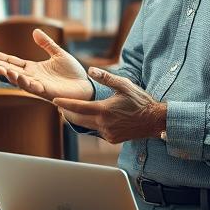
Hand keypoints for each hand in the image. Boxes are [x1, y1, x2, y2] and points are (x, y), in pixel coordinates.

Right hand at [0, 30, 92, 101]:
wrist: (85, 87)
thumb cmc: (72, 73)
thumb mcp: (58, 54)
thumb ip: (46, 44)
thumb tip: (34, 31)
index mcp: (33, 68)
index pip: (12, 61)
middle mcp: (32, 77)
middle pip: (10, 69)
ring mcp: (37, 85)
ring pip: (17, 79)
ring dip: (5, 73)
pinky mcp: (45, 91)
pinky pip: (31, 87)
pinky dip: (22, 81)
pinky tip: (14, 75)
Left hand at [52, 67, 166, 143]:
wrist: (155, 120)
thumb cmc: (140, 101)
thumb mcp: (124, 85)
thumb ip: (106, 78)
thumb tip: (90, 70)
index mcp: (104, 110)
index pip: (78, 108)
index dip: (64, 104)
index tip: (54, 101)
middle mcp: (104, 124)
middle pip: (78, 120)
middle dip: (67, 113)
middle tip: (59, 106)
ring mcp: (108, 134)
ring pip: (86, 127)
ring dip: (77, 120)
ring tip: (70, 112)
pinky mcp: (112, 139)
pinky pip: (96, 132)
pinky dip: (90, 125)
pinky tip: (89, 119)